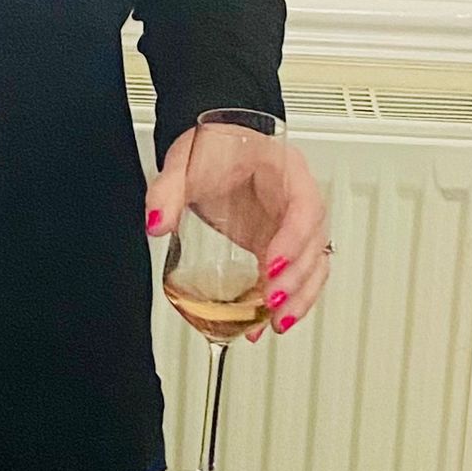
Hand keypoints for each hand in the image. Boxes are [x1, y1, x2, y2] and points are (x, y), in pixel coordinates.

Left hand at [143, 123, 330, 338]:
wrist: (217, 147)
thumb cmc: (216, 146)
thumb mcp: (187, 160)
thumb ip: (168, 190)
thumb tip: (157, 223)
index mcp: (286, 170)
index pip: (303, 207)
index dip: (293, 239)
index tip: (269, 264)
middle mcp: (298, 198)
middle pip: (315, 243)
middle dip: (297, 278)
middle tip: (271, 302)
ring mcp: (293, 225)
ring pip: (314, 266)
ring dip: (300, 298)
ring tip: (275, 324)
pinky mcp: (280, 245)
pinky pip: (296, 277)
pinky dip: (286, 302)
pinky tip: (264, 324)